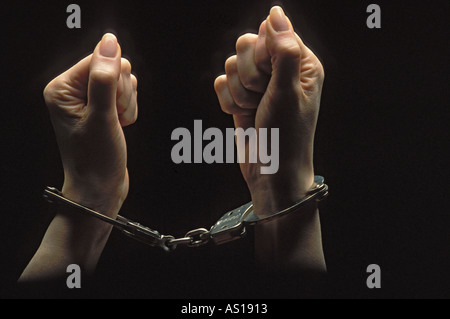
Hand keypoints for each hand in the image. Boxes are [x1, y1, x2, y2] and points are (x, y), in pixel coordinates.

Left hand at [43, 33, 137, 217]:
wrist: (101, 187)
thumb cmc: (95, 159)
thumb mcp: (102, 117)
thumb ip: (105, 78)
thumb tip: (110, 43)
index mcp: (63, 88)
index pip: (100, 60)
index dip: (114, 82)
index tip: (111, 107)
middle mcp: (74, 91)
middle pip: (114, 68)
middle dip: (122, 95)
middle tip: (112, 117)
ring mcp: (90, 99)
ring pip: (124, 81)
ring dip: (127, 104)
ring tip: (115, 124)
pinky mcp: (103, 107)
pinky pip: (127, 94)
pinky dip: (129, 110)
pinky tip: (119, 125)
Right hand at [214, 7, 323, 216]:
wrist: (270, 171)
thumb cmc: (286, 135)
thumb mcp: (287, 91)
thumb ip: (283, 50)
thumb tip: (274, 13)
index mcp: (299, 62)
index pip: (269, 33)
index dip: (262, 55)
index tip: (271, 80)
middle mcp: (278, 69)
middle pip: (244, 45)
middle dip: (249, 76)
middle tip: (263, 97)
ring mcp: (258, 83)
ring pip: (229, 65)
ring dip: (240, 93)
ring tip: (255, 111)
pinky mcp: (241, 96)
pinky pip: (221, 83)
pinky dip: (229, 102)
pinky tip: (243, 116)